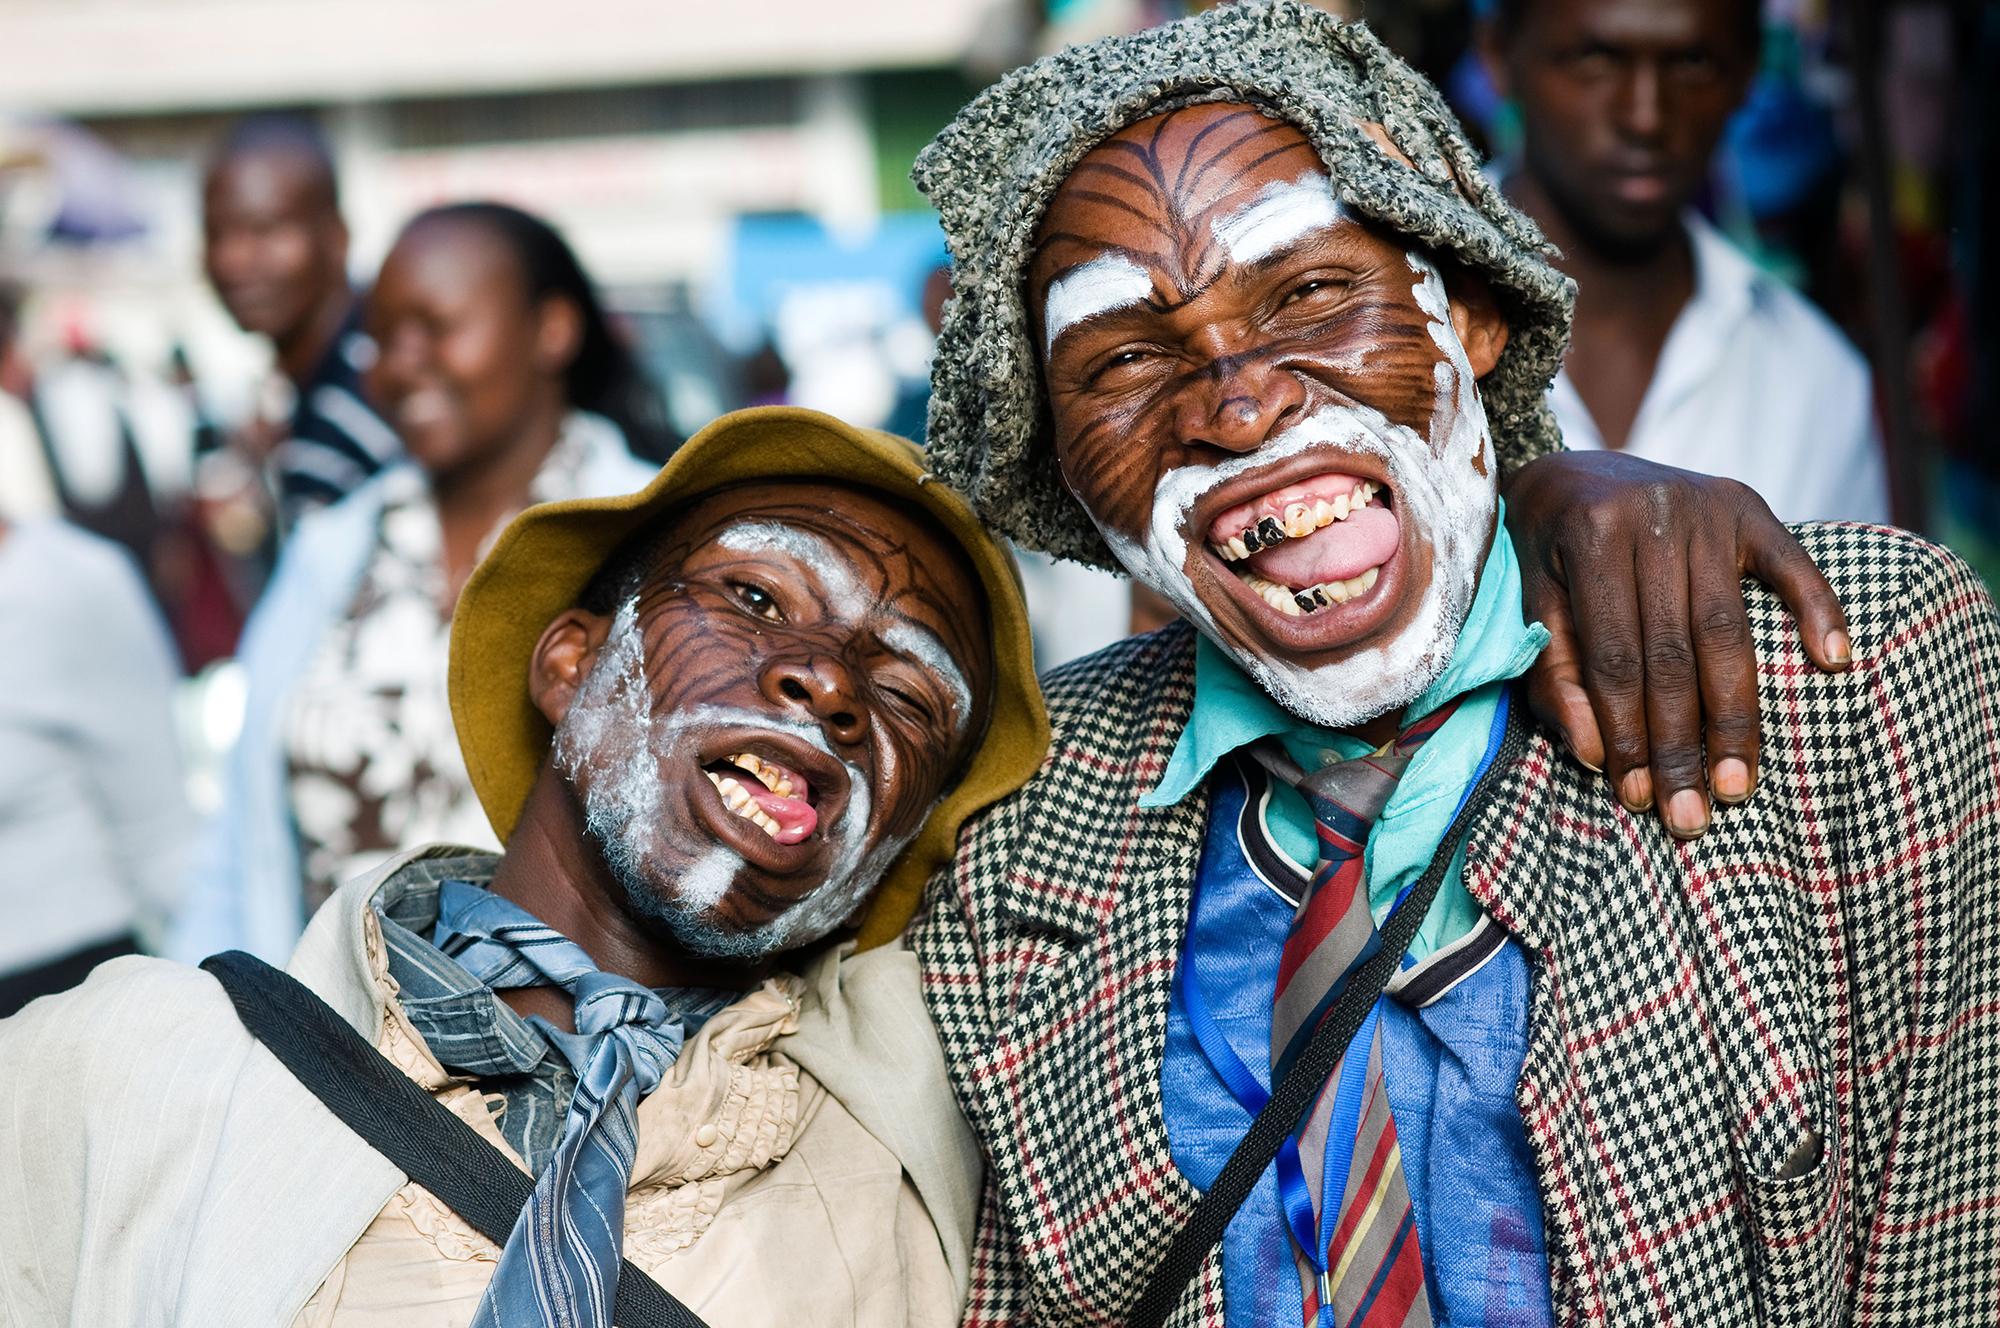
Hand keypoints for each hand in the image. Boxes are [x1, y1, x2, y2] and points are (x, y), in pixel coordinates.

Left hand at [1503, 451, 1851, 838]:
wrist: (1570, 469)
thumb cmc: (1545, 551)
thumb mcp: (1529, 603)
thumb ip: (1555, 675)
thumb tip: (1596, 756)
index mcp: (1590, 536)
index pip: (1614, 656)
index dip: (1625, 731)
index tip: (1634, 795)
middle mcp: (1654, 517)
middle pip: (1673, 652)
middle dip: (1681, 742)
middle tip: (1691, 814)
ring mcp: (1708, 508)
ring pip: (1728, 629)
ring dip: (1737, 715)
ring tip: (1739, 782)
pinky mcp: (1748, 505)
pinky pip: (1792, 564)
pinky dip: (1818, 610)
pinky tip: (1834, 663)